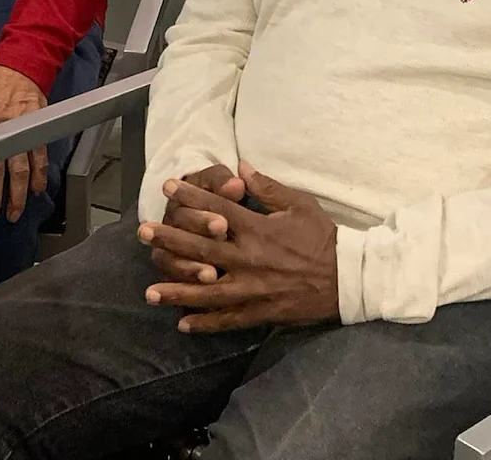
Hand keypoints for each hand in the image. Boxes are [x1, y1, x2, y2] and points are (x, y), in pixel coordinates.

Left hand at [0, 64, 47, 222]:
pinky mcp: (38, 129)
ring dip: (22, 193)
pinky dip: (40, 174)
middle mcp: (6, 132)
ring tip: (18, 210)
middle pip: (4, 173)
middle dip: (2, 198)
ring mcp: (24, 132)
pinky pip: (40, 157)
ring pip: (24, 170)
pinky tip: (38, 188)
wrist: (22, 64)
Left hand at [137, 163, 338, 333]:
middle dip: (169, 239)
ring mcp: (252, 288)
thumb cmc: (322, 237)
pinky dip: (205, 323)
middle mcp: (248, 258)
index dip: (190, 196)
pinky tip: (182, 325)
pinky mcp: (260, 311)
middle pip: (201, 247)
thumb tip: (241, 165)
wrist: (348, 278)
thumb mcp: (298, 204)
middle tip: (142, 232)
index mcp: (257, 228)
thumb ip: (267, 187)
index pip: (216, 208)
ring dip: (176, 291)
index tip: (167, 187)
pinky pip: (228, 320)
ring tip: (149, 293)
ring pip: (206, 291)